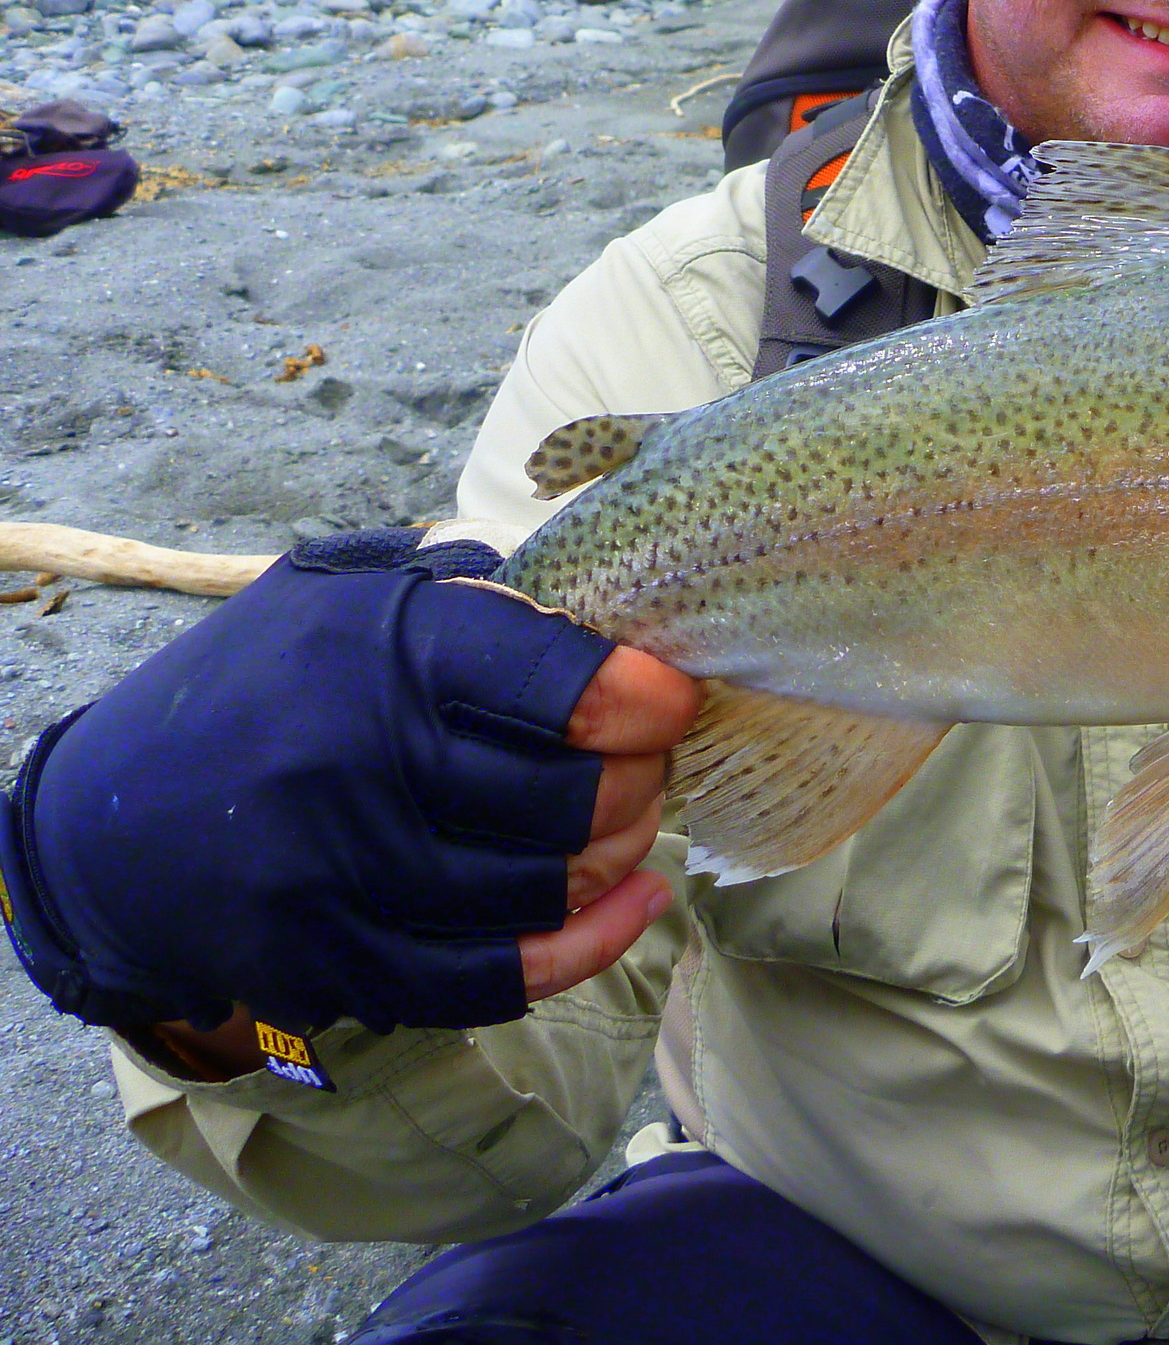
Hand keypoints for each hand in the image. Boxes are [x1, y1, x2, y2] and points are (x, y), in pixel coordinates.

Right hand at [0, 530, 699, 1053]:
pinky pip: (490, 977)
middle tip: (651, 767)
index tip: (672, 698)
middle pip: (571, 796)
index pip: (562, 682)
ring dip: (614, 861)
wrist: (105, 822)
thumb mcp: (335, 594)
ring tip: (629, 827)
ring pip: (541, 889)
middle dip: (641, 782)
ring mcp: (338, 872)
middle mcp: (360, 759)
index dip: (646, 696)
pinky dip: (581, 949)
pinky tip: (629, 908)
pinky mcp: (325, 962)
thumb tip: (591, 593)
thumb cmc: (257, 689)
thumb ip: (458, 582)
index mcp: (379, 649)